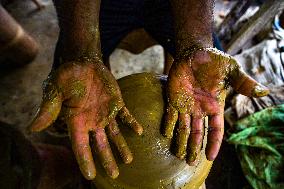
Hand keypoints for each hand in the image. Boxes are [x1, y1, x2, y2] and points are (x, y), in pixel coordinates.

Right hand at [29, 59, 142, 179]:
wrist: (83, 63)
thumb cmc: (67, 76)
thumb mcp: (55, 90)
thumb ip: (49, 109)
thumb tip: (32, 128)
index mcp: (76, 121)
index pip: (80, 145)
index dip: (84, 160)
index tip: (90, 176)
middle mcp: (92, 121)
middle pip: (100, 144)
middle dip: (107, 159)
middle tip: (114, 175)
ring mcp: (105, 113)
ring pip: (114, 134)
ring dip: (121, 146)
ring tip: (129, 160)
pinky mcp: (116, 103)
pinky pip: (125, 116)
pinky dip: (131, 123)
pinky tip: (139, 132)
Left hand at [163, 48, 268, 163]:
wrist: (195, 53)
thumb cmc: (214, 62)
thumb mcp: (231, 71)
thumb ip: (243, 83)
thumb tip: (264, 91)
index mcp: (214, 106)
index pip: (215, 130)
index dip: (213, 143)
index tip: (210, 157)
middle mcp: (200, 110)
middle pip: (197, 134)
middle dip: (193, 148)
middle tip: (189, 162)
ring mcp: (186, 106)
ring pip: (183, 128)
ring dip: (180, 141)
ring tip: (177, 155)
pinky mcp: (173, 99)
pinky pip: (170, 114)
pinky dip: (168, 124)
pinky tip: (166, 134)